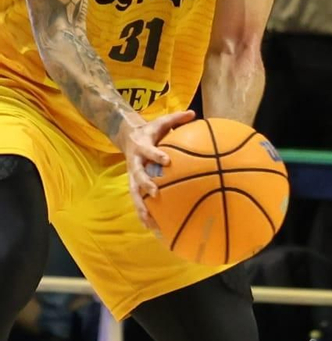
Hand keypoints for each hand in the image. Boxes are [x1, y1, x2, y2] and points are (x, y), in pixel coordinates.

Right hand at [119, 109, 196, 231]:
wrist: (127, 136)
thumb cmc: (151, 131)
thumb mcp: (161, 122)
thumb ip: (177, 118)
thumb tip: (194, 113)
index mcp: (142, 147)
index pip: (149, 151)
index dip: (157, 155)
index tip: (167, 161)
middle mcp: (135, 163)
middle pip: (137, 176)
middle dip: (146, 184)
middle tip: (156, 193)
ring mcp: (133, 176)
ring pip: (134, 194)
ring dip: (141, 207)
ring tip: (150, 222)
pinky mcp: (134, 185)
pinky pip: (139, 201)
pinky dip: (144, 214)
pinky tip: (152, 228)